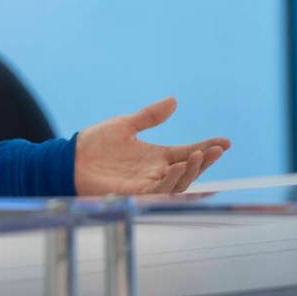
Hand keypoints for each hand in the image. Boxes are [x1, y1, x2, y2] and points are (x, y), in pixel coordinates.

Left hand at [75, 97, 229, 195]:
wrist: (70, 158)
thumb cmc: (95, 144)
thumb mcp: (125, 125)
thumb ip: (150, 116)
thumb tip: (174, 101)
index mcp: (158, 157)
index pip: (188, 153)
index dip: (207, 148)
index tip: (225, 142)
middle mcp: (157, 172)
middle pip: (189, 170)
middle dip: (205, 161)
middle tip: (216, 149)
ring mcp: (147, 185)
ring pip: (178, 183)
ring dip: (191, 171)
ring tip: (198, 155)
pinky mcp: (135, 194)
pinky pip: (158, 191)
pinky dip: (170, 181)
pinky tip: (175, 167)